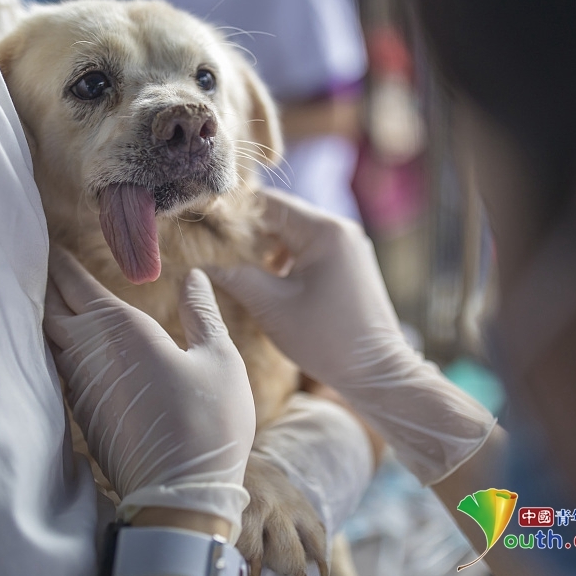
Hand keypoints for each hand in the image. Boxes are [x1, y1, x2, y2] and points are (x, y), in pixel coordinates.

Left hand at [45, 247, 255, 538]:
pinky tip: (75, 349)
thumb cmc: (207, 423)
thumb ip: (202, 313)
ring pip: (52, 341)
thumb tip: (193, 277)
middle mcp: (88, 354)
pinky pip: (62, 369)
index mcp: (118, 329)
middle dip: (46, 283)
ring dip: (50, 317)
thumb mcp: (219, 360)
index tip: (50, 242)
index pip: (74, 283)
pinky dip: (61, 349)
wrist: (178, 497)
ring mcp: (80, 388)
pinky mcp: (83, 415)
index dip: (60, 261)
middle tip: (44, 263)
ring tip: (55, 298)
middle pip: (50, 309)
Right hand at [209, 190, 494, 484]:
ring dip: (266, 248)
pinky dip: (285, 260)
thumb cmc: (324, 339)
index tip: (205, 229)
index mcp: (324, 230)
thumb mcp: (271, 306)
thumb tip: (199, 263)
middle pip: (282, 216)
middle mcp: (340, 229)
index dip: (234, 215)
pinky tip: (266, 280)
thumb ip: (234, 276)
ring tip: (237, 268)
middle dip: (248, 233)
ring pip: (294, 234)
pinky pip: (308, 249)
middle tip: (214, 250)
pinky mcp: (349, 264)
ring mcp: (348, 246)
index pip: (268, 203)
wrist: (376, 372)